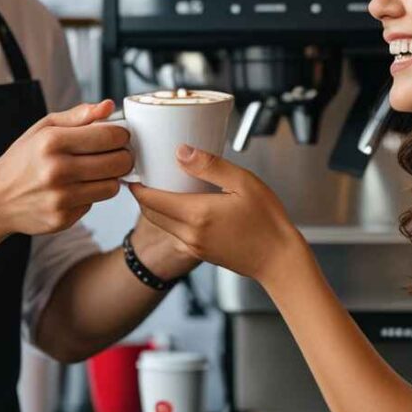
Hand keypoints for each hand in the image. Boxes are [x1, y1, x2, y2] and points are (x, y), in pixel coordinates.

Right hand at [0, 101, 131, 236]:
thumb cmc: (23, 160)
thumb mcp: (43, 128)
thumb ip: (79, 116)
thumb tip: (109, 106)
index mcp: (52, 141)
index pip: (110, 136)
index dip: (121, 134)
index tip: (118, 135)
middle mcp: (56, 170)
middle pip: (118, 162)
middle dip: (123, 155)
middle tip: (115, 153)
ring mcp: (60, 198)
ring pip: (112, 186)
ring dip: (110, 177)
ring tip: (96, 171)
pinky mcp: (62, 219)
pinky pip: (95, 203)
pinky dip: (91, 195)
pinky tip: (77, 188)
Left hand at [128, 146, 303, 285]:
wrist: (280, 260)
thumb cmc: (267, 222)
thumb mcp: (243, 181)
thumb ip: (210, 165)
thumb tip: (181, 152)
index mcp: (196, 214)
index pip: (151, 200)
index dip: (137, 185)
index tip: (132, 171)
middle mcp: (189, 234)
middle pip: (151, 213)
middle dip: (142, 194)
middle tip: (143, 174)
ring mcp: (194, 246)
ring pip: (161, 224)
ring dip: (154, 206)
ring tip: (159, 185)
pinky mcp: (200, 253)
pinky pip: (175, 233)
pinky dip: (168, 218)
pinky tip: (181, 204)